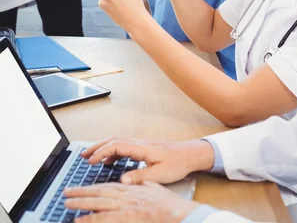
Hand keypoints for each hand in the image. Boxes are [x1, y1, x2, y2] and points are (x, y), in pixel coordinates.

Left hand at [64, 182, 197, 222]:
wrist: (176, 213)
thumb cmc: (168, 204)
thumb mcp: (154, 187)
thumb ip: (141, 183)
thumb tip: (131, 180)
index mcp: (131, 188)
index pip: (107, 185)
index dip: (93, 186)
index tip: (83, 187)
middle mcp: (125, 194)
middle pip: (98, 191)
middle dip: (81, 192)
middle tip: (67, 192)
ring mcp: (124, 206)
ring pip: (97, 202)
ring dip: (81, 202)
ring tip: (68, 203)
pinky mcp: (125, 217)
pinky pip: (102, 218)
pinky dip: (90, 218)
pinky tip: (79, 220)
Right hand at [76, 137, 213, 184]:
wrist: (190, 154)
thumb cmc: (177, 163)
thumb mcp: (159, 174)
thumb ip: (139, 177)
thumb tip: (122, 180)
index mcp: (141, 148)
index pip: (116, 145)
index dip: (101, 152)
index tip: (90, 160)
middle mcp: (139, 143)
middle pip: (113, 140)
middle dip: (97, 147)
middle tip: (83, 156)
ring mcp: (141, 144)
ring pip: (117, 141)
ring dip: (103, 147)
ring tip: (91, 157)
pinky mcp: (143, 147)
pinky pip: (123, 145)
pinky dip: (112, 150)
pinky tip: (110, 160)